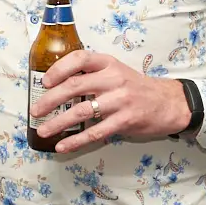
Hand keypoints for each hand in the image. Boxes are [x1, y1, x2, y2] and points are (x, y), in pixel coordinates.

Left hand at [31, 49, 191, 153]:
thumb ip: (92, 74)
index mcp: (109, 64)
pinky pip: (96, 132)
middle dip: (50, 99)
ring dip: (58, 122)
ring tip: (43, 130)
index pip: (80, 59)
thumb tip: (56, 85)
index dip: (59, 69)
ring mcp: (120, 100)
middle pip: (75, 86)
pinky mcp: (125, 121)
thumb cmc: (136, 87)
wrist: (170, 103)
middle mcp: (114, 79)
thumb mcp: (116, 72)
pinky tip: (63, 146)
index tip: (45, 81)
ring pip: (82, 111)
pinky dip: (76, 140)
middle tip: (35, 110)